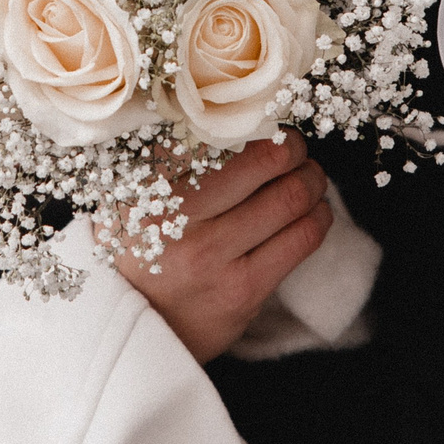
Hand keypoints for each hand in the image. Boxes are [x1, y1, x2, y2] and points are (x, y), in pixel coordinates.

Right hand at [116, 135, 331, 363]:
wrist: (125, 326)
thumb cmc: (136, 250)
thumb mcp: (128, 195)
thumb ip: (164, 155)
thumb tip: (217, 117)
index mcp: (151, 182)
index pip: (221, 134)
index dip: (256, 122)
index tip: (266, 124)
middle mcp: (179, 217)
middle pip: (267, 159)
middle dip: (293, 148)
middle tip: (294, 150)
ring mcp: (212, 256)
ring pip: (292, 197)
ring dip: (312, 180)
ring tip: (308, 178)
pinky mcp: (242, 291)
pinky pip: (301, 239)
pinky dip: (319, 217)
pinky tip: (314, 213)